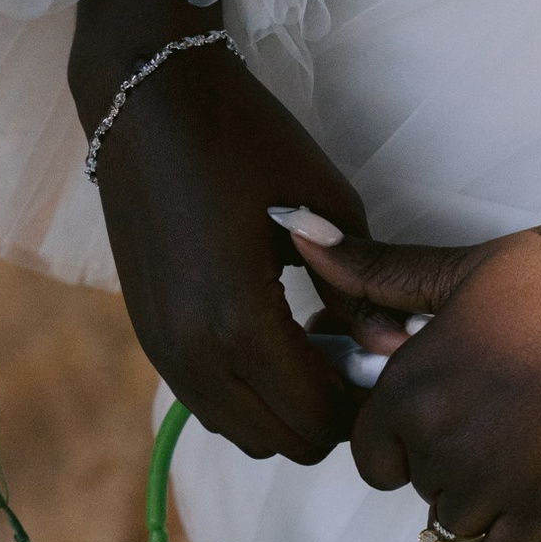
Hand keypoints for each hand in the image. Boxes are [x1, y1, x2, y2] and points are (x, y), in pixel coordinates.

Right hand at [69, 0, 399, 462]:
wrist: (147, 99)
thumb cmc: (246, 139)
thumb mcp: (325, 207)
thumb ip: (361, 292)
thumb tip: (393, 349)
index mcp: (241, 323)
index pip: (317, 417)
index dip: (362, 407)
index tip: (385, 370)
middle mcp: (194, 353)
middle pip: (282, 442)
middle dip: (325, 417)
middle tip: (354, 364)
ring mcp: (163, 350)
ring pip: (242, 432)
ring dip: (283, 411)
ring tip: (313, 352)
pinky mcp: (148, 337)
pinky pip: (207, 403)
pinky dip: (246, 394)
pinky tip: (271, 340)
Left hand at [279, 197, 540, 541]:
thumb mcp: (455, 270)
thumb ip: (373, 274)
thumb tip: (296, 231)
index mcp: (410, 390)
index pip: (372, 459)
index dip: (402, 442)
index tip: (442, 418)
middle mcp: (442, 443)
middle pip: (421, 489)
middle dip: (446, 464)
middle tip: (497, 419)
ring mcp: (496, 483)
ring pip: (457, 524)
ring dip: (480, 500)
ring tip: (521, 448)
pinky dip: (511, 534)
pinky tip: (534, 491)